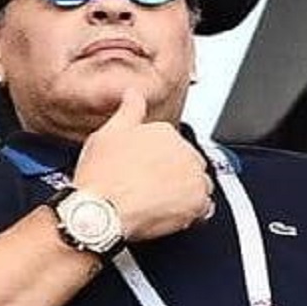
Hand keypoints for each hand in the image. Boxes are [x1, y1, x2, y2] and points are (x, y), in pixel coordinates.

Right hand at [73, 87, 213, 241]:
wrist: (102, 211)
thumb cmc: (101, 176)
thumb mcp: (109, 132)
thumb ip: (129, 110)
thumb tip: (134, 92)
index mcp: (166, 132)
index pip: (173, 144)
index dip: (160, 159)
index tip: (149, 168)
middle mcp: (185, 152)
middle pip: (189, 163)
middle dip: (176, 174)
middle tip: (152, 187)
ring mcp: (193, 177)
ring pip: (199, 184)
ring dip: (186, 192)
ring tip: (161, 201)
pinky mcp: (198, 202)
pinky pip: (205, 207)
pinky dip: (193, 211)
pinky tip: (172, 213)